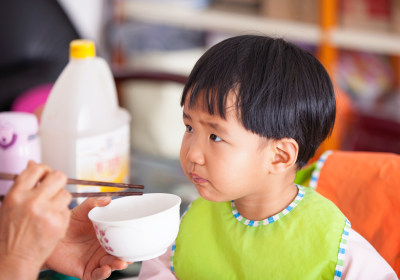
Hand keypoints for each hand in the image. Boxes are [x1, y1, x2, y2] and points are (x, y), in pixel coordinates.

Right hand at [0, 161, 71, 278]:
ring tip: (51, 209)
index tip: (45, 176)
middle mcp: (32, 201)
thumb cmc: (11, 232)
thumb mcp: (11, 205)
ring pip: (66, 194)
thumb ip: (23, 185)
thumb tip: (32, 163)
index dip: (44, 170)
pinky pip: (68, 210)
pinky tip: (52, 222)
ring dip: (62, 200)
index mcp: (17, 195)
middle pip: (58, 176)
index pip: (37, 168)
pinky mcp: (59, 223)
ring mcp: (47, 212)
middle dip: (58, 181)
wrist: (14, 258)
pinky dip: (63, 215)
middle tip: (54, 189)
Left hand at [45, 197, 129, 279]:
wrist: (47, 237)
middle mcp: (103, 249)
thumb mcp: (81, 210)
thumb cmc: (67, 224)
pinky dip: (103, 274)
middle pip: (120, 254)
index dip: (131, 240)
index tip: (137, 239)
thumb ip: (93, 203)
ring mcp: (96, 261)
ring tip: (120, 262)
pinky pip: (97, 275)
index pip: (123, 239)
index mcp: (107, 236)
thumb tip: (108, 199)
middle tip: (131, 254)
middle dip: (128, 256)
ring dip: (118, 265)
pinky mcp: (86, 271)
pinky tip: (106, 269)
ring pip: (112, 265)